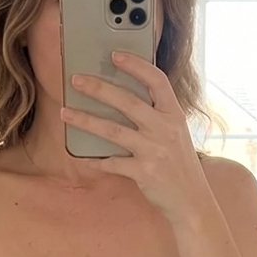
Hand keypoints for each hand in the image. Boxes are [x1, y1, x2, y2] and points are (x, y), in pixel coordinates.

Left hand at [61, 51, 208, 224]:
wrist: (191, 201)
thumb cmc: (179, 165)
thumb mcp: (176, 134)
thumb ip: (157, 116)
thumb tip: (122, 97)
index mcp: (174, 115)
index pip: (156, 80)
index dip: (136, 65)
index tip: (115, 55)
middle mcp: (165, 129)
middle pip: (127, 102)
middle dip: (98, 88)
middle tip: (76, 80)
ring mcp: (154, 151)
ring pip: (113, 130)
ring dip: (85, 120)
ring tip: (64, 113)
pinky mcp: (144, 172)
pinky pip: (112, 163)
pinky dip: (95, 159)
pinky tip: (81, 155)